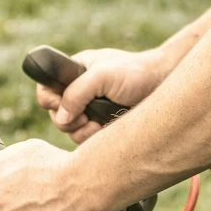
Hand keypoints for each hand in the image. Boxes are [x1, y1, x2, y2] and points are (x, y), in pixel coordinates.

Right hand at [37, 47, 165, 142]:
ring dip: (80, 130)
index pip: (45, 88)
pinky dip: (92, 137)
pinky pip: (84, 138)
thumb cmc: (135, 72)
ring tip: (97, 123)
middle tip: (85, 116)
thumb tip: (60, 118)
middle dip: (68, 119)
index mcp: (73, 73)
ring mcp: (88, 110)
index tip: (60, 104)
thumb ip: (76, 94)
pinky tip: (105, 128)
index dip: (49, 99)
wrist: (164, 84)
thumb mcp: (102, 76)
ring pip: (69, 129)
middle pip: (55, 114)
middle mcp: (77, 92)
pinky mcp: (99, 125)